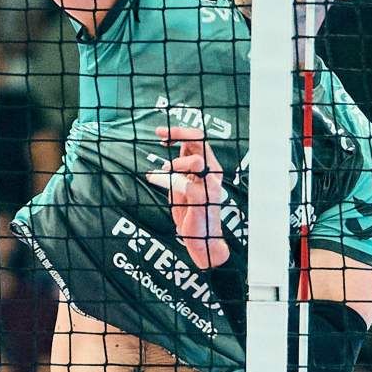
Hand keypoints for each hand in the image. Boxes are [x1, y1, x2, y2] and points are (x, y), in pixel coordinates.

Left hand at [146, 124, 227, 268]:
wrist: (200, 239)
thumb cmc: (191, 211)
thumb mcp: (182, 184)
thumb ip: (180, 168)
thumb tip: (172, 152)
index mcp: (209, 167)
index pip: (198, 140)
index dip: (179, 132)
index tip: (161, 133)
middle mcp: (213, 173)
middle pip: (200, 142)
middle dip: (179, 134)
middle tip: (161, 136)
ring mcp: (210, 185)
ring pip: (196, 160)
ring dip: (177, 163)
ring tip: (167, 171)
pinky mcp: (204, 198)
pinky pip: (185, 183)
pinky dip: (169, 181)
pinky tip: (158, 180)